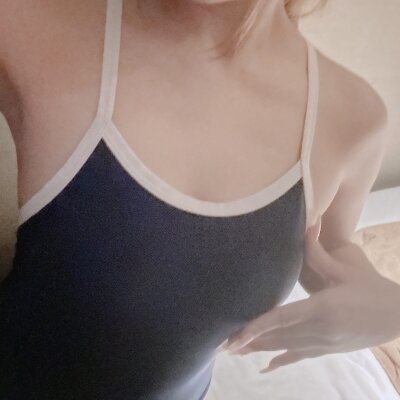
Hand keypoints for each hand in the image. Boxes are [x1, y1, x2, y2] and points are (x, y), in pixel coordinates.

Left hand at [216, 217, 399, 372]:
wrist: (399, 316)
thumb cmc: (372, 289)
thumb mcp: (345, 269)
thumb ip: (318, 251)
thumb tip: (306, 223)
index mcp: (321, 309)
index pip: (281, 319)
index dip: (256, 327)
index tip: (235, 336)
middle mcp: (318, 330)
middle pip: (276, 337)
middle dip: (248, 341)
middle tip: (221, 344)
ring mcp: (322, 344)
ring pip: (283, 348)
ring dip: (258, 350)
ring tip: (233, 352)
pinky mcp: (326, 349)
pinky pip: (298, 357)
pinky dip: (280, 362)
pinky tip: (265, 369)